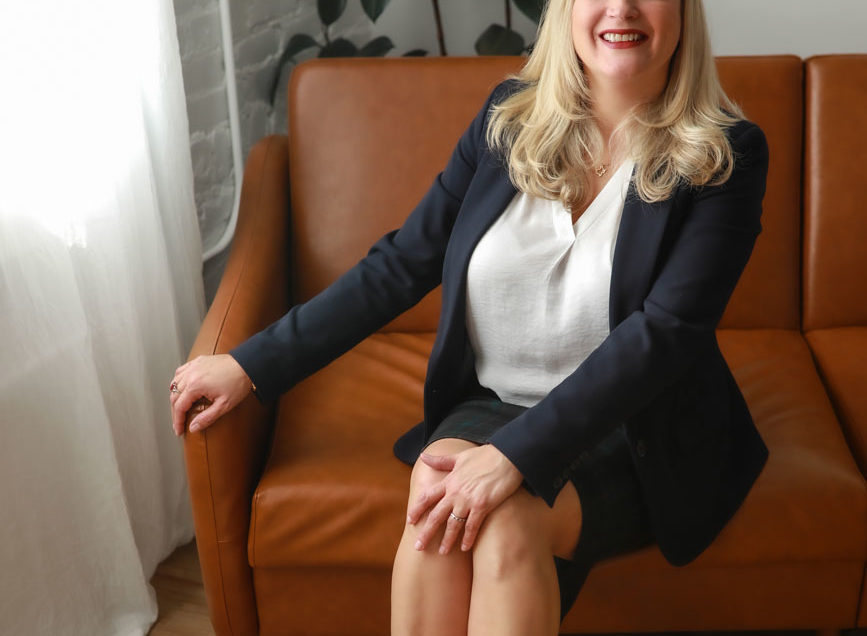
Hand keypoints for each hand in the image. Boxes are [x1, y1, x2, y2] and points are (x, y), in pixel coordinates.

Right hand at [169, 354, 252, 435]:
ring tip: (180, 408)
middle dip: (175, 412)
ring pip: (175, 384)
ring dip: (175, 397)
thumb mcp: (224, 405)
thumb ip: (207, 418)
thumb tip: (193, 427)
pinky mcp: (198, 361)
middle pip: (174, 396)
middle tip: (179, 423)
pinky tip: (182, 387)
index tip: (179, 430)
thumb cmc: (238, 382)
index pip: (179, 407)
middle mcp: (191, 374)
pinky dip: (178, 381)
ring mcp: (193, 366)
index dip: (177, 421)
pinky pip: (181, 371)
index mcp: (195, 385)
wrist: (247, 365)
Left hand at [406, 444, 522, 554]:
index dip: (417, 509)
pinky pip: (472, 526)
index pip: (427, 497)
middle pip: (436, 515)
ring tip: (442, 553)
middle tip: (418, 547)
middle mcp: (455, 492)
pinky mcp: (483, 506)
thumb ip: (441, 460)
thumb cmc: (485, 455)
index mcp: (449, 480)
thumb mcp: (460, 456)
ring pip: (453, 524)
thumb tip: (423, 455)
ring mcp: (468, 500)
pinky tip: (464, 548)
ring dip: (447, 540)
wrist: (507, 456)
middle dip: (426, 532)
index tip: (410, 520)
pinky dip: (468, 538)